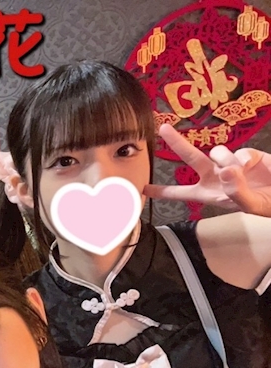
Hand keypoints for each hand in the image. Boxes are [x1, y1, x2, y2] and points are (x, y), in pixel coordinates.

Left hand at [144, 124, 270, 216]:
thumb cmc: (268, 203)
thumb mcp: (250, 205)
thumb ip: (236, 192)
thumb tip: (225, 171)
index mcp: (208, 193)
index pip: (179, 193)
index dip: (161, 191)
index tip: (142, 188)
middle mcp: (214, 176)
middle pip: (191, 157)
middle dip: (177, 143)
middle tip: (162, 129)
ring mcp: (229, 163)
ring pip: (218, 153)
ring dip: (229, 162)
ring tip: (244, 176)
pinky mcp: (246, 154)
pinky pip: (240, 153)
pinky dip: (248, 161)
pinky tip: (256, 168)